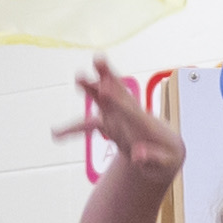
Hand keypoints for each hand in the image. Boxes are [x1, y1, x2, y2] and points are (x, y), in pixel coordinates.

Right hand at [69, 55, 178, 185]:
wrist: (166, 152)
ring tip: (79, 76)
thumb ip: (152, 159)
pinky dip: (72, 129)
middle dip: (108, 76)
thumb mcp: (166, 163)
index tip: (104, 88)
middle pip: (118, 92)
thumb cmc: (167, 156)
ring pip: (102, 99)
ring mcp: (118, 117)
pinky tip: (55, 134)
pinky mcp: (109, 124)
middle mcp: (130, 114)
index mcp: (145, 124)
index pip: (130, 110)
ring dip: (91, 87)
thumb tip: (136, 156)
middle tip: (98, 59)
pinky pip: (87, 125)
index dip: (117, 99)